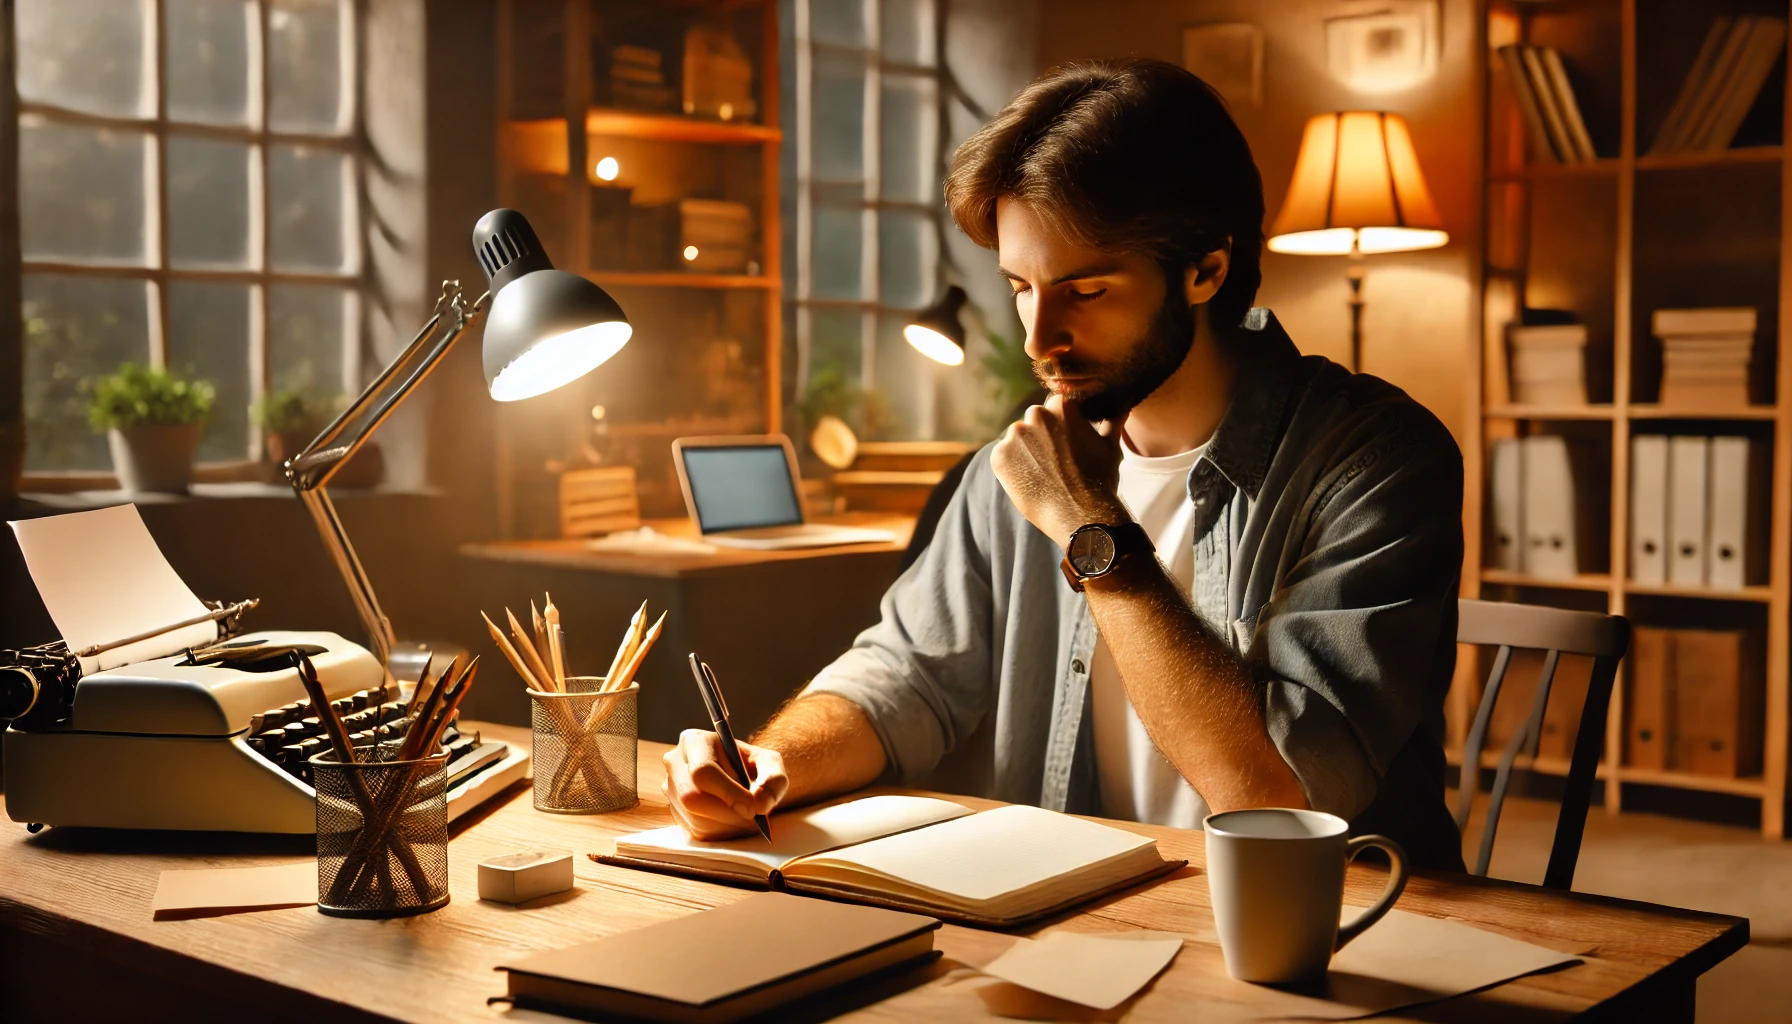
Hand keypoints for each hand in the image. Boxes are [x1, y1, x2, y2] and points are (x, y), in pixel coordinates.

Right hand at [662, 729, 789, 839]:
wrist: (741, 775)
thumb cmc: (753, 766)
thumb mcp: (770, 763)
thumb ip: (774, 779)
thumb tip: (761, 804)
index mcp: (694, 741)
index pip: (702, 770)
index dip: (728, 792)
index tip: (753, 808)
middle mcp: (675, 763)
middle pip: (692, 797)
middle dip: (728, 813)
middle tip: (753, 818)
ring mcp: (670, 789)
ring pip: (694, 818)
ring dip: (726, 825)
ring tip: (746, 818)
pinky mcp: (674, 812)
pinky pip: (694, 831)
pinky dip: (720, 833)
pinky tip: (733, 822)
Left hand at [990, 394, 1128, 548]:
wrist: (1081, 514)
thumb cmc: (1099, 481)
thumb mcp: (1110, 446)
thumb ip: (1112, 421)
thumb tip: (1122, 406)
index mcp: (1061, 406)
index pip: (1054, 408)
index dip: (1060, 428)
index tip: (1067, 446)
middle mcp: (1035, 415)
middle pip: (1034, 422)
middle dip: (1041, 438)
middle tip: (1055, 464)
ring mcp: (1015, 435)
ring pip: (1017, 440)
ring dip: (1025, 453)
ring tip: (1043, 476)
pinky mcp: (999, 456)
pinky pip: (1003, 458)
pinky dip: (1011, 469)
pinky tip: (1030, 483)